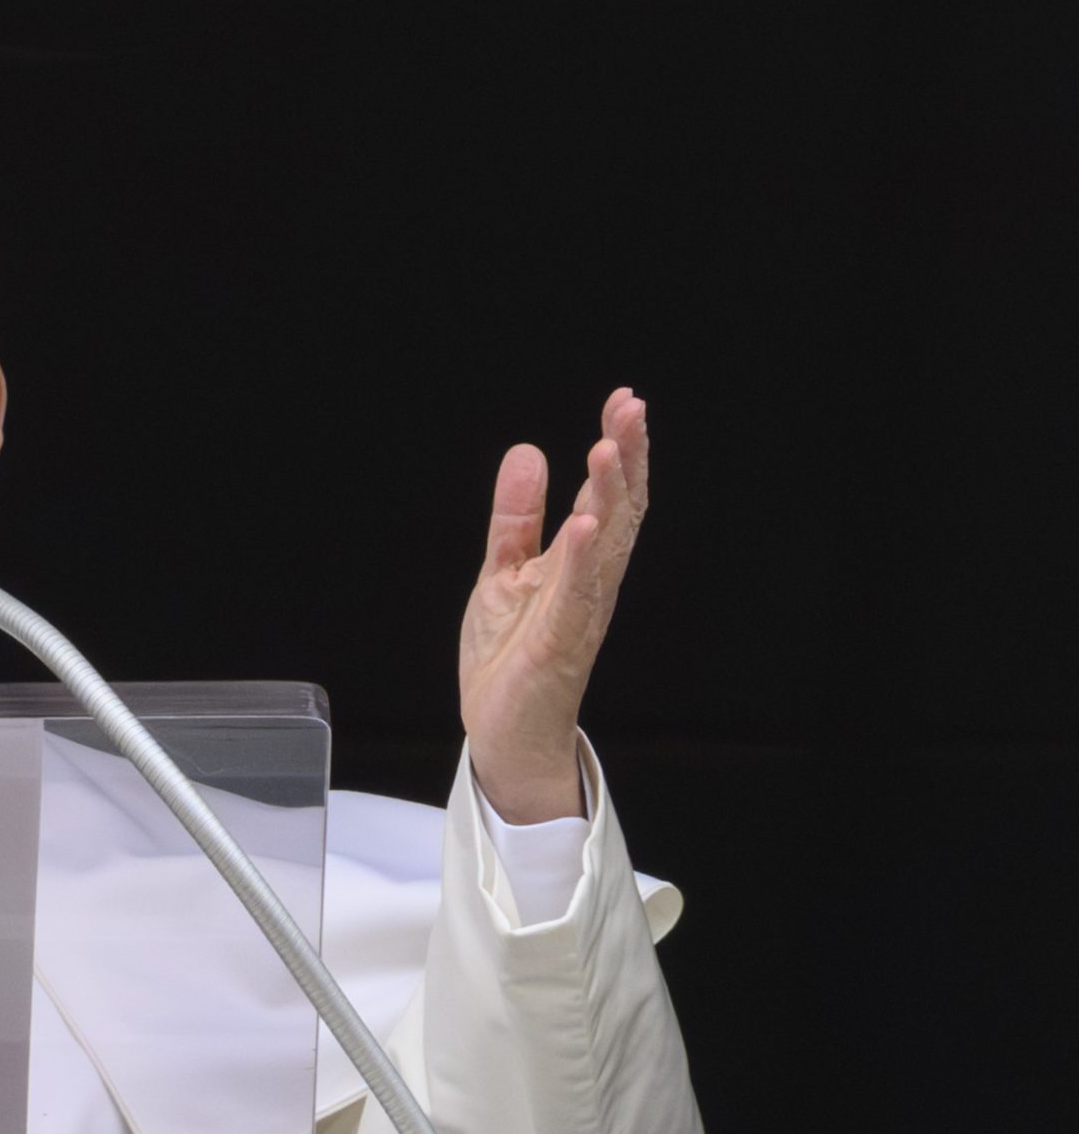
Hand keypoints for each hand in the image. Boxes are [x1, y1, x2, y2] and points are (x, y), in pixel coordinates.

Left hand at [458, 389, 650, 823]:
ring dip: (608, 497)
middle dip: (627, 459)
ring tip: (607, 448)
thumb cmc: (512, 658)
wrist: (503, 732)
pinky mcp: (559, 644)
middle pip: (620, 511)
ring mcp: (579, 612)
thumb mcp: (502, 573)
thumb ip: (517, 519)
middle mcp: (590, 583)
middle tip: (632, 409)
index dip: (619, 449)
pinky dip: (581, 559)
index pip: (608, 496)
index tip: (624, 401)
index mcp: (579, 563)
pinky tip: (585, 524)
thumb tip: (528, 453)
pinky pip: (575, 596)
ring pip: (606, 547)